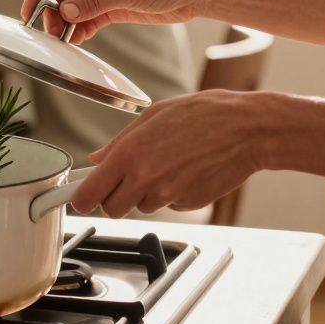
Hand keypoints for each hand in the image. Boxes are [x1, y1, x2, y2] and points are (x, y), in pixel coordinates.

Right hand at [20, 0, 201, 43]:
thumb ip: (93, 3)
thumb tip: (65, 12)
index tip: (28, 13)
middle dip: (52, 14)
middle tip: (50, 34)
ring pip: (72, 8)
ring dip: (65, 24)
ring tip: (63, 41)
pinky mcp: (110, 6)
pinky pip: (86, 19)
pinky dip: (80, 30)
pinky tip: (77, 41)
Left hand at [71, 89, 278, 216]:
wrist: (247, 129)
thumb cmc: (204, 114)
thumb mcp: (153, 115)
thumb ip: (119, 141)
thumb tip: (97, 157)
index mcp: (130, 153)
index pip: (91, 193)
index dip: (80, 199)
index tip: (77, 199)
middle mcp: (146, 178)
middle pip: (112, 209)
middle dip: (113, 198)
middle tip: (124, 180)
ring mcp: (168, 194)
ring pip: (142, 207)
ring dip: (146, 193)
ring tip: (167, 164)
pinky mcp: (189, 204)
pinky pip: (169, 204)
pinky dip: (171, 194)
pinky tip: (185, 170)